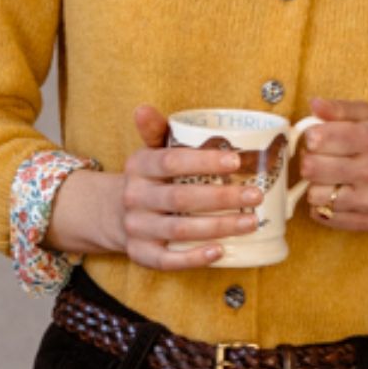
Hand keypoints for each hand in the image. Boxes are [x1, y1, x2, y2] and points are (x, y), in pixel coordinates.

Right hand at [116, 104, 263, 267]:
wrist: (113, 213)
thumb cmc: (149, 179)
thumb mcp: (149, 152)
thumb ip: (156, 131)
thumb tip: (143, 107)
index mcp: (139, 167)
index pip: (170, 162)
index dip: (204, 161)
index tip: (237, 161)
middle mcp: (134, 197)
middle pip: (180, 198)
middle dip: (221, 197)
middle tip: (255, 195)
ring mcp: (137, 228)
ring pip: (179, 231)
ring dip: (218, 227)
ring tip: (251, 222)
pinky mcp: (141, 254)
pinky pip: (168, 261)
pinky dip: (194, 258)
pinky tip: (220, 252)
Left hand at [292, 98, 367, 232]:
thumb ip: (341, 109)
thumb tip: (314, 104)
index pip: (318, 139)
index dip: (310, 138)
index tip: (316, 139)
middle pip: (311, 169)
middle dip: (309, 161)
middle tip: (319, 159)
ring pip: (315, 196)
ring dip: (316, 186)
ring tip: (329, 178)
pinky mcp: (367, 221)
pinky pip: (324, 216)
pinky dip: (323, 206)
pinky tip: (336, 194)